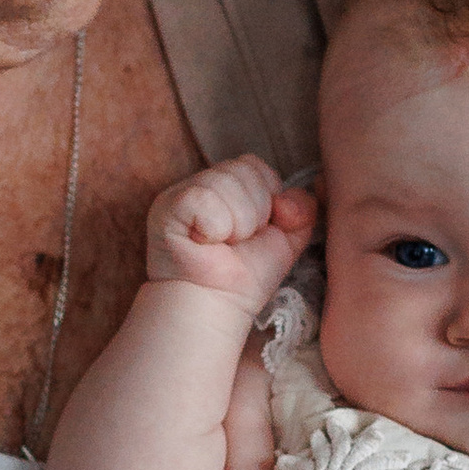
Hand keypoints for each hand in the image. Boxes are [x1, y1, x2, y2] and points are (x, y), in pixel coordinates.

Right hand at [142, 155, 315, 316]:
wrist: (217, 306)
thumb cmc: (244, 276)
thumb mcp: (286, 239)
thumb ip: (301, 209)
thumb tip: (285, 198)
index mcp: (227, 185)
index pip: (253, 164)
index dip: (267, 197)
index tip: (258, 229)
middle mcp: (201, 183)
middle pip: (243, 168)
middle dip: (254, 212)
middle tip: (238, 241)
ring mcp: (180, 193)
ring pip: (226, 182)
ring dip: (237, 223)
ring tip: (224, 245)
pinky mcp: (167, 207)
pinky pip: (205, 199)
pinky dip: (216, 227)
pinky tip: (206, 244)